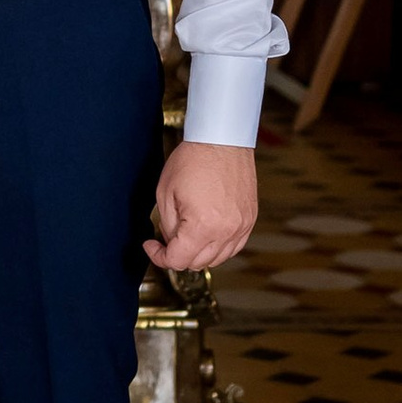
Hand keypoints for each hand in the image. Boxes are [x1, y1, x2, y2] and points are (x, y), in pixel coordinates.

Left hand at [146, 140, 257, 272]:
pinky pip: (233, 247)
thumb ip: (168, 226)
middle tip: (166, 237)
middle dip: (177, 254)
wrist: (222, 139)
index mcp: (202, 226)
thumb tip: (171, 242)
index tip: (151, 246)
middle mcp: (226, 231)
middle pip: (197, 263)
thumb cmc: (194, 159)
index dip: (159, 256)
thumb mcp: (166, 194)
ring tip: (187, 233)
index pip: (178, 260)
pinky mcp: (249, 219)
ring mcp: (241, 226)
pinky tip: (207, 234)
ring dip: (198, 253)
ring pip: (217, 259)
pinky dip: (218, 246)